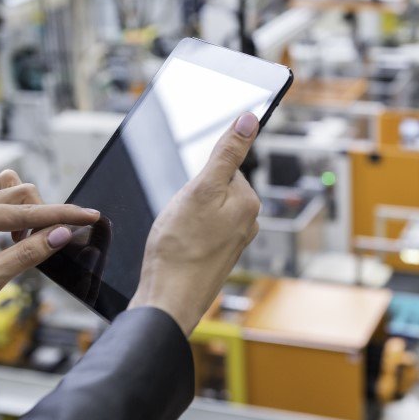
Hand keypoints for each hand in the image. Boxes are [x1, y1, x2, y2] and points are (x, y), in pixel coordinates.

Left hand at [0, 170, 99, 343]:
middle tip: (53, 243)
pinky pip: (1, 202)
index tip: (90, 216)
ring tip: (29, 242)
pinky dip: (18, 215)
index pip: (25, 211)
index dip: (61, 214)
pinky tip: (18, 239)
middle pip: (20, 192)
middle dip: (45, 214)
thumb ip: (28, 254)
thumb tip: (62, 233)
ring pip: (11, 190)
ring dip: (30, 210)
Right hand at [129, 112, 260, 335]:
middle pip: (214, 188)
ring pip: (204, 210)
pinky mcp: (218, 257)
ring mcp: (233, 242)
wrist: (168, 300)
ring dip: (186, 216)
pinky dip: (185, 234)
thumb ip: (227, 153)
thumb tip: (250, 119)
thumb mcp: (200, 189)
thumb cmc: (179, 248)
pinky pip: (199, 231)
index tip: (188, 197)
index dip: (198, 177)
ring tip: (177, 235)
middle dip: (192, 196)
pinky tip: (177, 247)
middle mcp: (248, 222)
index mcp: (249, 202)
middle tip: (179, 217)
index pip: (223, 167)